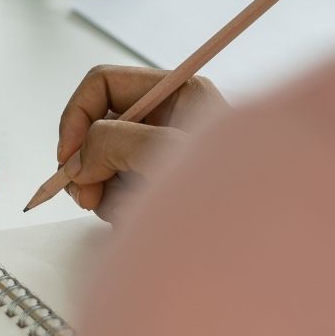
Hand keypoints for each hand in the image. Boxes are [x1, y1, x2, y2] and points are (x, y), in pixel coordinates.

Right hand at [56, 65, 227, 221]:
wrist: (267, 252)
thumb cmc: (237, 197)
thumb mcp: (166, 153)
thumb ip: (114, 143)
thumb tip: (78, 159)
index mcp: (179, 92)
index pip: (103, 84)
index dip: (76, 115)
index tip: (66, 156)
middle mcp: (168, 118)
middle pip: (97, 126)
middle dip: (88, 162)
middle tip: (87, 197)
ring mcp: (161, 155)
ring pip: (102, 163)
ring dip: (106, 192)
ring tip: (135, 213)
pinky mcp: (157, 188)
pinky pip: (116, 192)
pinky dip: (119, 209)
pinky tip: (144, 222)